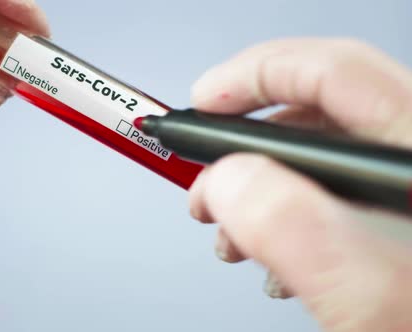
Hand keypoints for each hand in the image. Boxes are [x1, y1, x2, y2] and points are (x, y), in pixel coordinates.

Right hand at [188, 38, 411, 331]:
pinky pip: (322, 187)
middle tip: (204, 180)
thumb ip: (289, 226)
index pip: (331, 71)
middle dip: (240, 146)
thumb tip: (227, 181)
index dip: (255, 76)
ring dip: (253, 185)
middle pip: (313, 111)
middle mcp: (407, 155)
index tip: (204, 103)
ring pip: (312, 154)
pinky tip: (268, 250)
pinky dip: (279, 210)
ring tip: (228, 232)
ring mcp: (394, 183)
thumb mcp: (364, 293)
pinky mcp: (387, 210)